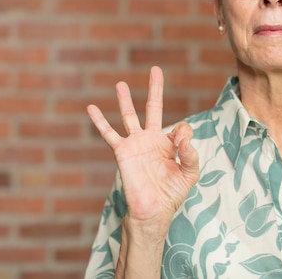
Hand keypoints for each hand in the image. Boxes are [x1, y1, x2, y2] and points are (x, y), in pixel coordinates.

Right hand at [87, 66, 199, 225]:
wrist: (153, 210)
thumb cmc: (172, 193)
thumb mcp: (190, 173)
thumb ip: (190, 153)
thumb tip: (183, 134)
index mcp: (169, 144)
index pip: (180, 127)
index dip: (183, 134)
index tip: (181, 147)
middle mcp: (152, 140)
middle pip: (153, 108)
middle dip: (155, 89)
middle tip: (155, 69)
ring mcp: (136, 144)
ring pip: (130, 116)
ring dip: (125, 99)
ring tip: (121, 83)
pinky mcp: (123, 152)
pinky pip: (109, 133)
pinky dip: (99, 121)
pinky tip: (91, 107)